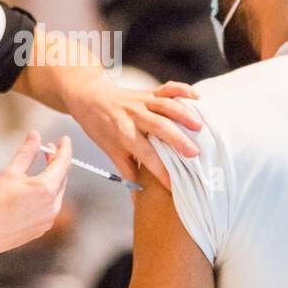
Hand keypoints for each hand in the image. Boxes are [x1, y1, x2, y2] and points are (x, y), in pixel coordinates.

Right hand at [0, 131, 71, 274]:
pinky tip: (32, 191)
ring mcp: (49, 219)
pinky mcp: (43, 228)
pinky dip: (46, 195)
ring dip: (51, 179)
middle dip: (57, 162)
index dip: (65, 149)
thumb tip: (35, 135)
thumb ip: (26, 152)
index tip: (64, 139)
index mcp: (46, 189)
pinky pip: (50, 207)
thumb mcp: (10, 173)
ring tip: (38, 170)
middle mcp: (53, 206)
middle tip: (47, 150)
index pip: (63, 163)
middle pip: (62, 177)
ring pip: (57, 193)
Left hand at [63, 78, 199, 190]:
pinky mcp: (148, 91)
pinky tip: (196, 98)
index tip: (174, 184)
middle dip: (177, 140)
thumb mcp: (110, 150)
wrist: (88, 96)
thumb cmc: (99, 126)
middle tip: (195, 154)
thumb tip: (136, 199)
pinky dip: (182, 90)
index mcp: (123, 133)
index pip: (145, 154)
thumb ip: (127, 172)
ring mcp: (142, 101)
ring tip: (199, 127)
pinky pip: (167, 88)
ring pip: (165, 105)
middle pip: (158, 127)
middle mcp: (134, 116)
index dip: (160, 170)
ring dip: (183, 115)